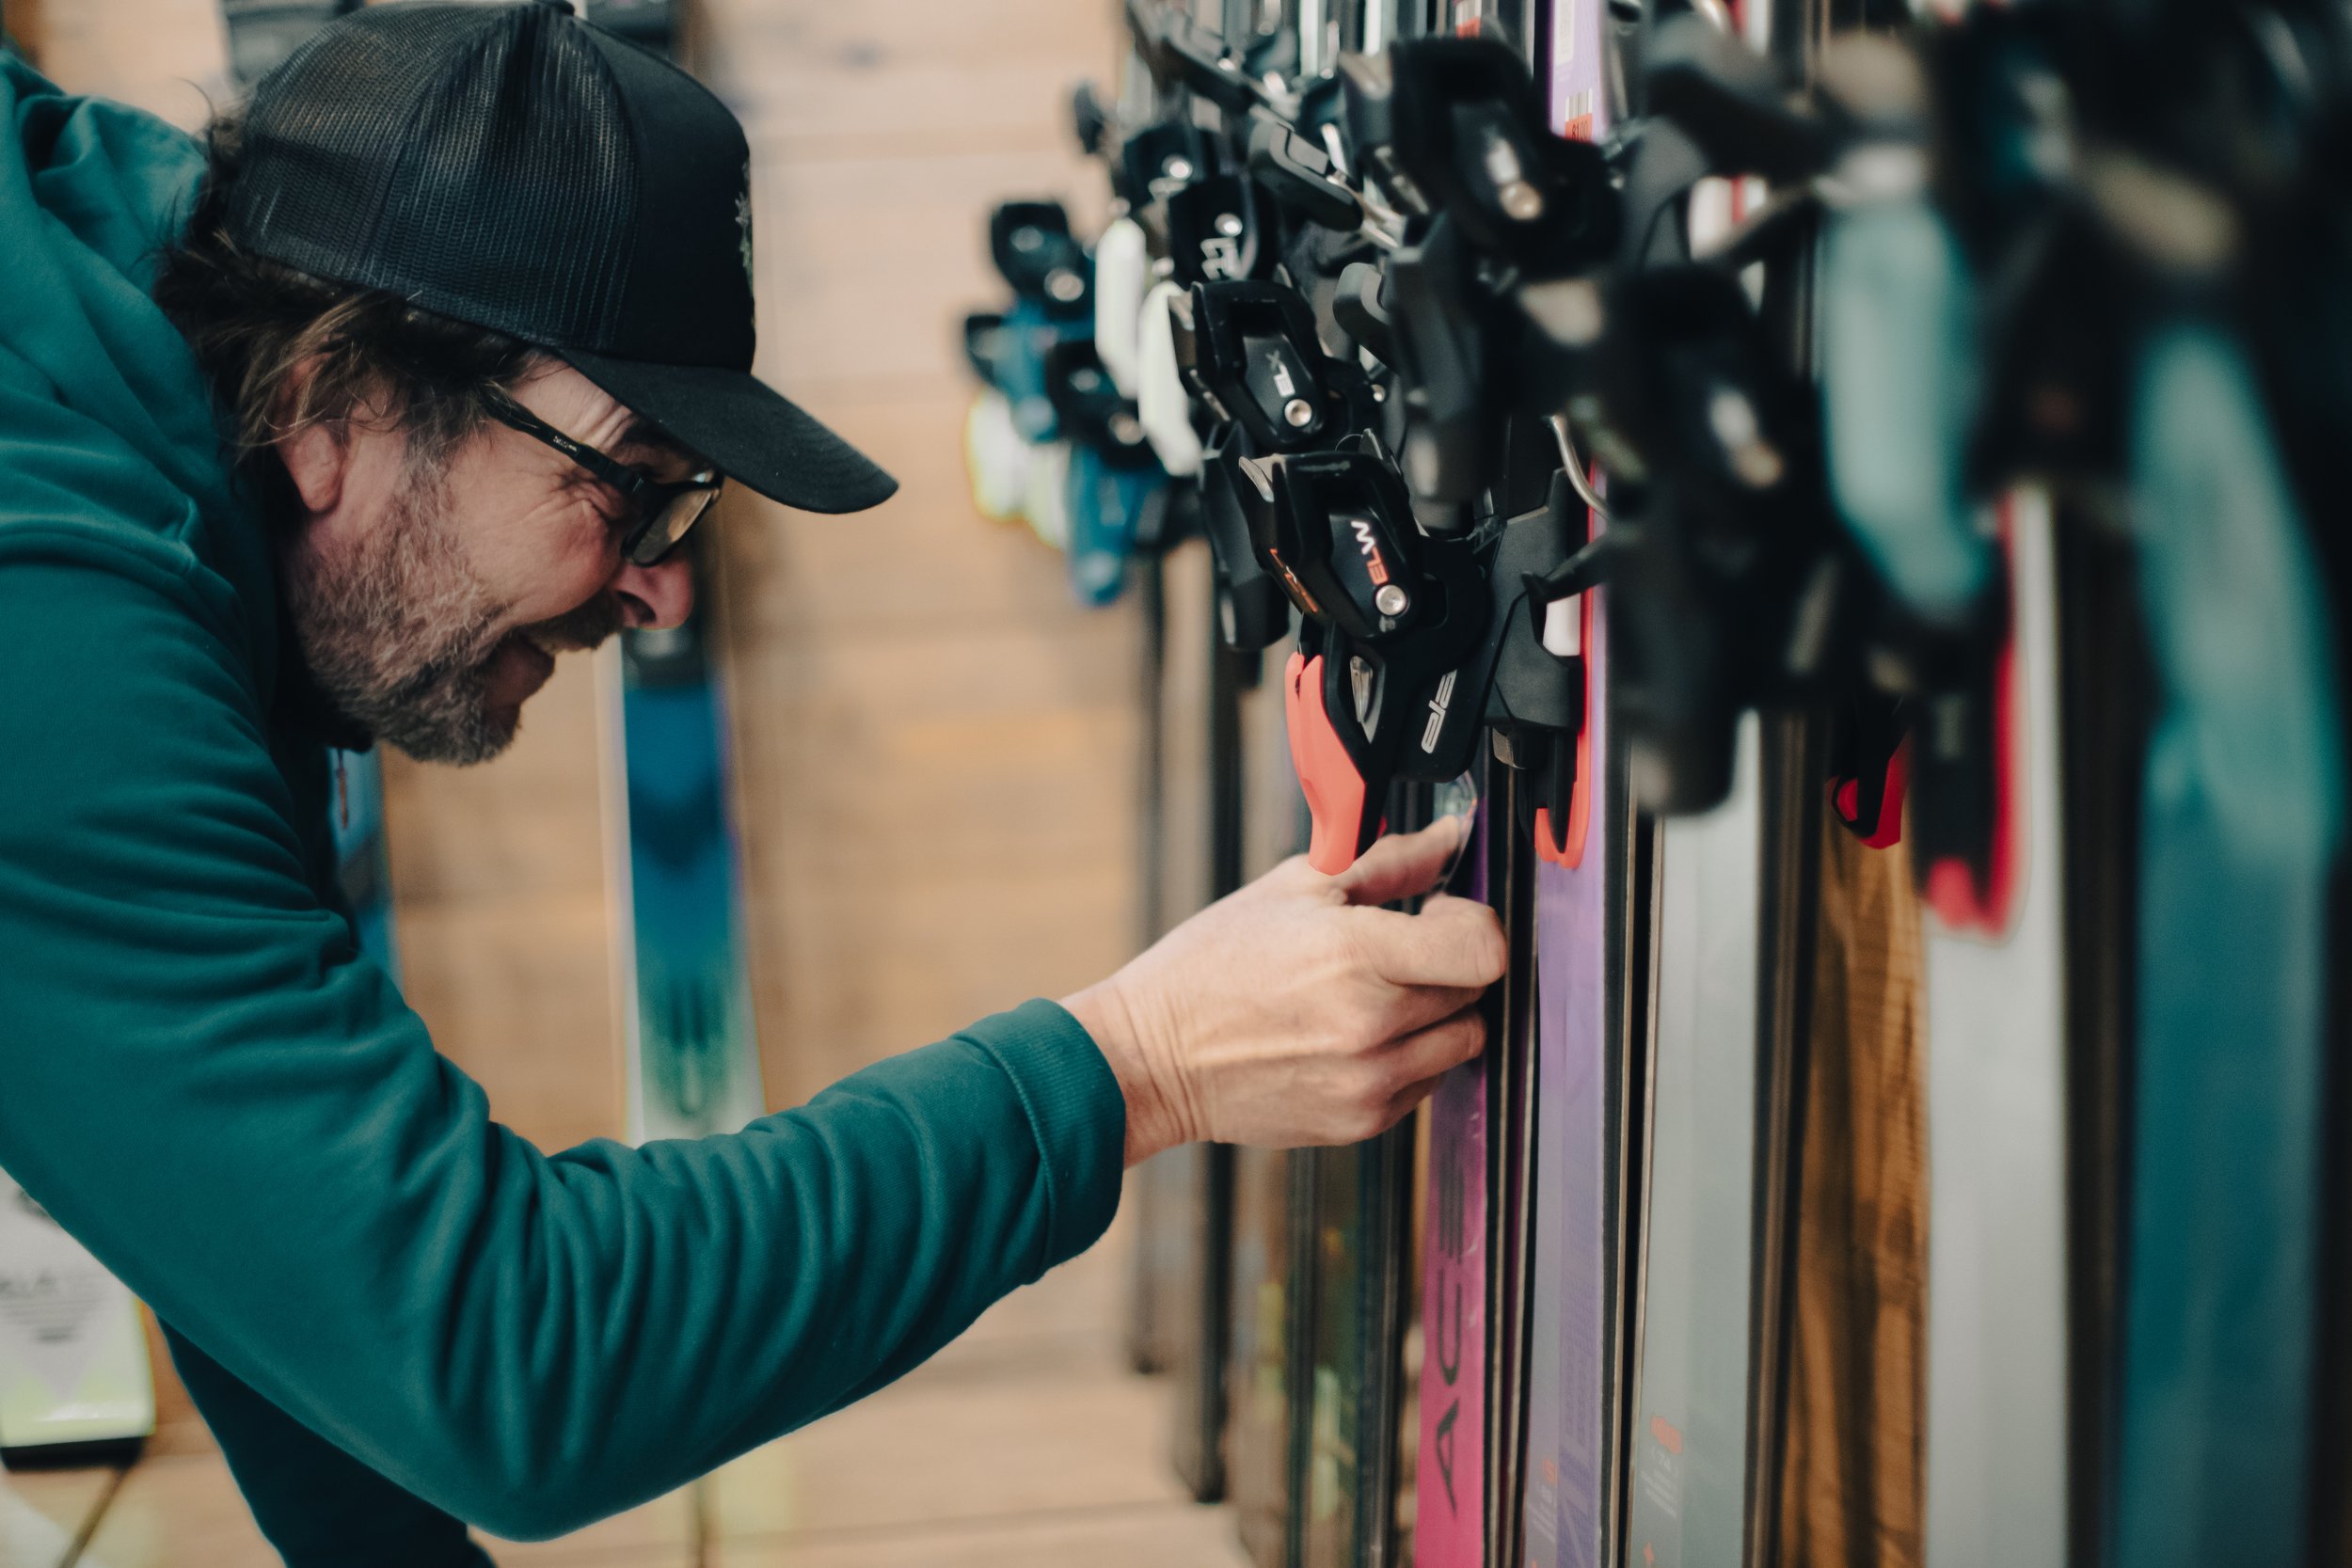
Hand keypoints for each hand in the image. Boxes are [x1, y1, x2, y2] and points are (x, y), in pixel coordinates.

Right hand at [1062, 818, 1505, 1164]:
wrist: (1154, 1058)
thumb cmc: (1213, 964)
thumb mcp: (1293, 888)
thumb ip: (1386, 863)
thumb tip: (1448, 839)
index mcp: (1357, 953)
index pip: (1484, 948)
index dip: (1474, 923)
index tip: (1443, 914)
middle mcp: (1373, 1024)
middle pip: (1476, 992)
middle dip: (1448, 963)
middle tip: (1398, 951)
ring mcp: (1370, 1081)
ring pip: (1461, 1042)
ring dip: (1437, 1014)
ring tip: (1378, 996)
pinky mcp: (1362, 1121)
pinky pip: (1425, 1083)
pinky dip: (1408, 1057)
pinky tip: (1354, 1036)